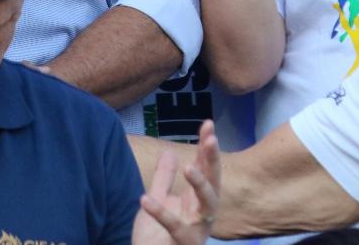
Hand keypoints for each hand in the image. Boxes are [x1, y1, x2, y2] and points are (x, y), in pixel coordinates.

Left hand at [132, 121, 219, 244]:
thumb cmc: (154, 238)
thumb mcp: (156, 200)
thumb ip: (163, 178)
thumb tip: (170, 152)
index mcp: (196, 202)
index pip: (206, 169)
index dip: (208, 147)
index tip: (208, 124)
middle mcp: (202, 215)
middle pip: (214, 183)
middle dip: (212, 160)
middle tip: (210, 138)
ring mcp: (196, 231)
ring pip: (208, 206)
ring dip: (201, 185)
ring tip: (189, 167)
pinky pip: (175, 228)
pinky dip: (160, 213)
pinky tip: (145, 198)